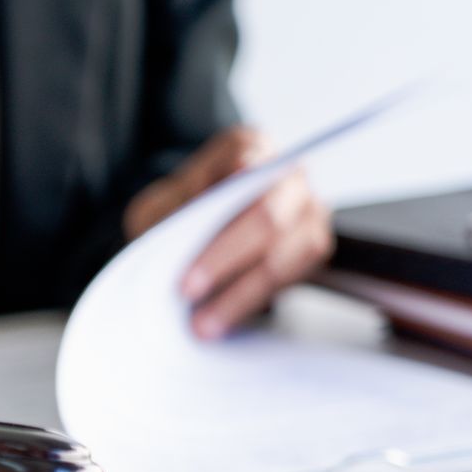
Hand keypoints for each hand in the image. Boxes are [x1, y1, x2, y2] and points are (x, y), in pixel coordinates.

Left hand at [124, 127, 333, 338]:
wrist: (188, 233)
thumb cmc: (176, 214)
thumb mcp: (161, 205)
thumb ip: (175, 209)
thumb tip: (187, 227)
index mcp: (248, 147)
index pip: (244, 166)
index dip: (224, 198)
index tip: (192, 228)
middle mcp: (288, 173)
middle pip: (267, 217)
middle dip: (225, 258)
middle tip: (187, 291)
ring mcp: (307, 209)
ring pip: (284, 254)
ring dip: (241, 294)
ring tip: (202, 324)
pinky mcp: (310, 246)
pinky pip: (290, 276)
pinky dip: (252, 301)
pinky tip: (222, 320)